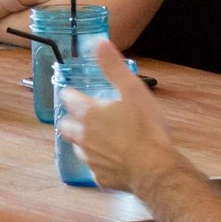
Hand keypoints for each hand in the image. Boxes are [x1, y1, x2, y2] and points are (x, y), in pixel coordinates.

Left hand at [57, 38, 179, 194]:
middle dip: (69, 120)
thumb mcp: (133, 90)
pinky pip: (94, 167)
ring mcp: (91, 159)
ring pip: (77, 148)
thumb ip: (113, 67)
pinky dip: (99, 161)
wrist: (154, 169)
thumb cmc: (146, 129)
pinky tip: (110, 159)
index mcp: (89, 114)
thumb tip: (98, 43)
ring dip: (83, 141)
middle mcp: (84, 137)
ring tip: (96, 137)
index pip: (68, 100)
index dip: (70, 94)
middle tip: (79, 116)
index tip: (72, 93)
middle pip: (66, 127)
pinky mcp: (100, 177)